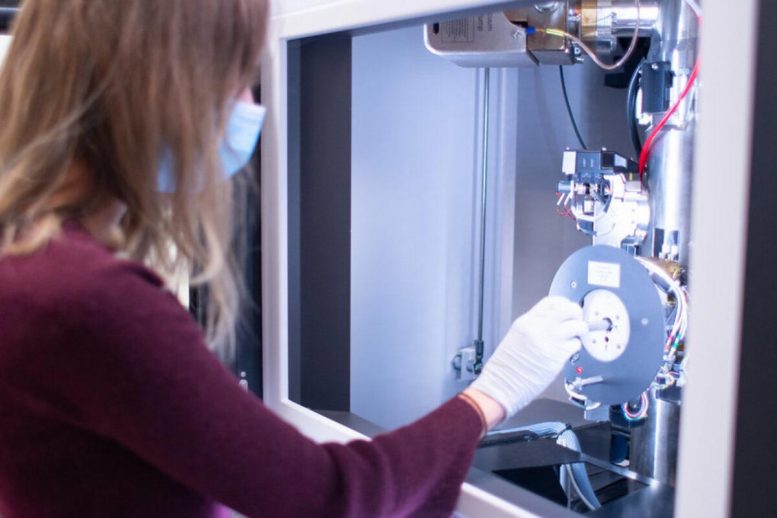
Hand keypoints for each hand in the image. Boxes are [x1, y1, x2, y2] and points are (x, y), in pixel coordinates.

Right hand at [469, 296, 585, 421]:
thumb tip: (553, 323)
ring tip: (574, 338)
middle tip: (576, 322)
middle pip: (568, 309)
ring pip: (577, 326)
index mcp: (526, 321)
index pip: (552, 302)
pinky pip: (575, 345)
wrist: (502, 383)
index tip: (567, 310)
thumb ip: (534, 327)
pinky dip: (575, 347)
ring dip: (579, 332)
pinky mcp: (557, 356)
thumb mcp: (516, 337)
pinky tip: (568, 352)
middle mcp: (538, 328)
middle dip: (576, 315)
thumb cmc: (506, 366)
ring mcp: (549, 341)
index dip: (564, 304)